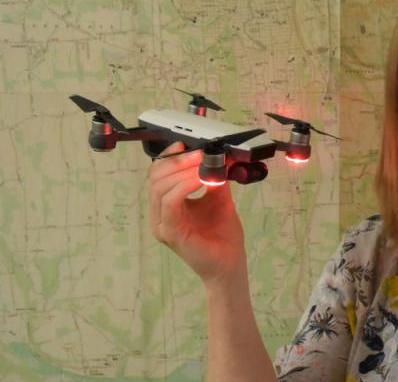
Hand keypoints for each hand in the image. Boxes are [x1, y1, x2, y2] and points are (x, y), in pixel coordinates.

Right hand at [148, 142, 246, 285]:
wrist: (229, 264)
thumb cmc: (223, 236)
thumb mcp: (219, 198)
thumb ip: (214, 177)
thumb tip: (217, 156)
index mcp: (167, 206)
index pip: (157, 175)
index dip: (169, 157)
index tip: (185, 145)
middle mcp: (160, 215)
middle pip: (155, 178)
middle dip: (177, 161)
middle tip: (199, 154)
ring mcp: (162, 225)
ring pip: (160, 187)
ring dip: (182, 171)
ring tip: (203, 165)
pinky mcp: (170, 233)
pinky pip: (170, 202)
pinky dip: (185, 185)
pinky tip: (201, 179)